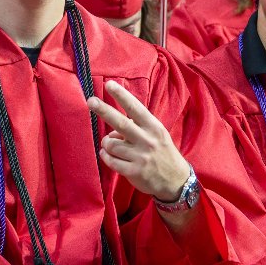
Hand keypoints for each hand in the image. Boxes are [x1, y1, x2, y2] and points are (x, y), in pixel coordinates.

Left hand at [88, 80, 190, 202]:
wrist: (175, 181)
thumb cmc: (163, 153)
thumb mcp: (157, 135)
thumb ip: (137, 128)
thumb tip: (111, 129)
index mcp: (154, 127)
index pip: (135, 108)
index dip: (122, 96)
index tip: (109, 84)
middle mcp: (147, 140)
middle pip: (121, 123)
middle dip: (104, 110)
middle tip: (90, 101)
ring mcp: (140, 157)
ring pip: (111, 144)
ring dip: (107, 144)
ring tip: (114, 147)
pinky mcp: (133, 172)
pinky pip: (110, 160)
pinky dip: (106, 156)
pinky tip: (109, 156)